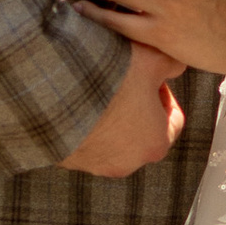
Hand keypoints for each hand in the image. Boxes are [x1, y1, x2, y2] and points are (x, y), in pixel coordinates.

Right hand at [60, 44, 186, 180]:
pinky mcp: (66, 160)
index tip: (148, 75)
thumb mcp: (150, 59)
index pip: (173, 120)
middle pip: (140, 130)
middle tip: (121, 78)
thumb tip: (175, 65)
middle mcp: (127, 164)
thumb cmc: (108, 79)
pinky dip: (82, 121)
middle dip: (135, 104)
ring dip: (107, 113)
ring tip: (95, 85)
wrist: (50, 92)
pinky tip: (75, 96)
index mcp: (155, 144)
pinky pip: (82, 138)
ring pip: (111, 136)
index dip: (163, 92)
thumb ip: (170, 64)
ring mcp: (94, 165)